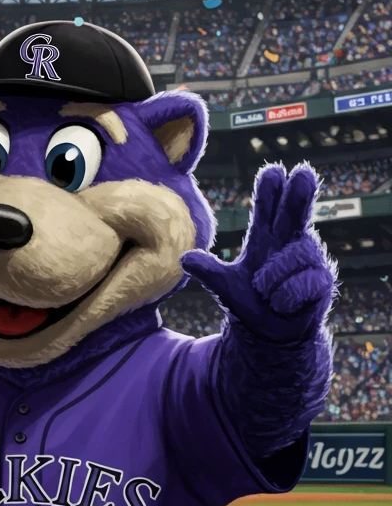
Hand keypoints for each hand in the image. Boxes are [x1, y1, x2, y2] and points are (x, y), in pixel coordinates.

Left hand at [181, 163, 335, 343]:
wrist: (272, 334)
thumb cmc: (251, 300)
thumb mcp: (226, 285)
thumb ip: (209, 271)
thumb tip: (184, 258)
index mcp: (267, 237)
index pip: (269, 207)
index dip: (271, 191)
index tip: (273, 171)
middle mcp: (291, 242)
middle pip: (297, 211)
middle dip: (300, 193)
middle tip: (304, 172)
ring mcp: (310, 260)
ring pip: (292, 258)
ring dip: (272, 279)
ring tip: (266, 292)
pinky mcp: (322, 281)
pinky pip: (302, 283)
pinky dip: (285, 296)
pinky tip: (282, 303)